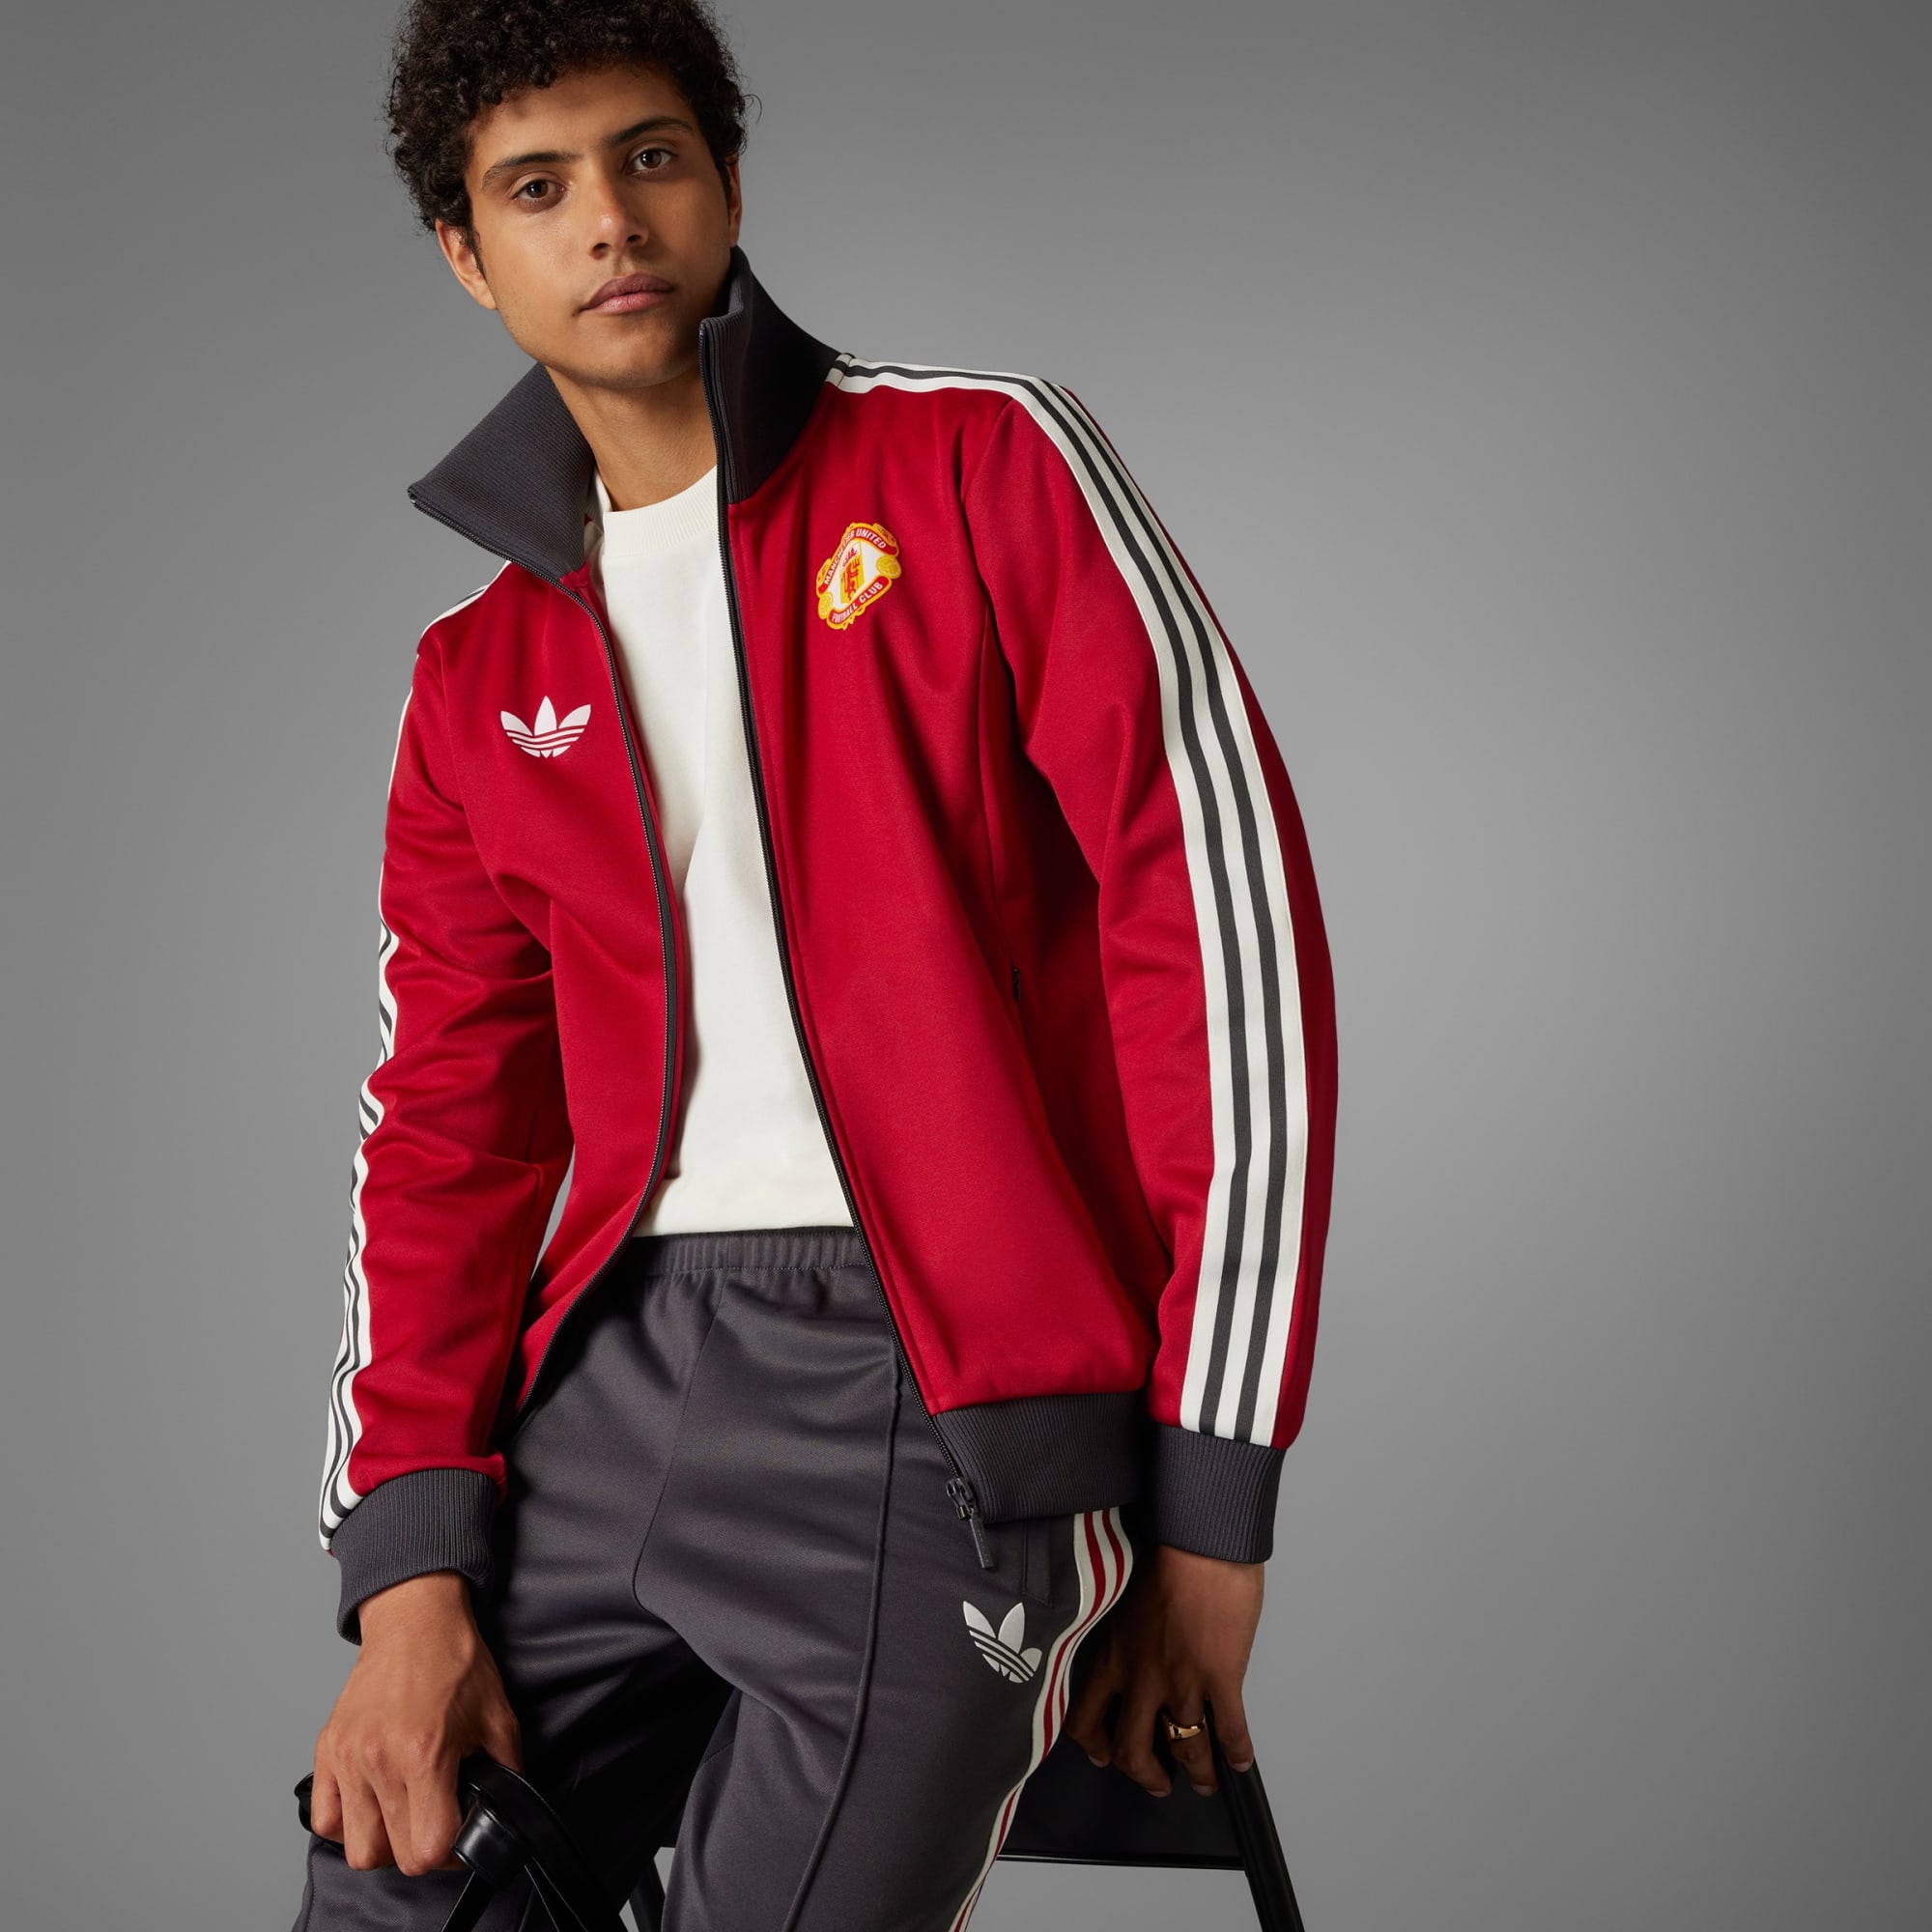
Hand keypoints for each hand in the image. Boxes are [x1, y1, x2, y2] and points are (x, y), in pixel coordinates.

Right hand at [308, 1571, 522, 1874]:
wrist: (415, 1621)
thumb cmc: (454, 1660)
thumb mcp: (499, 1716)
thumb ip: (506, 1770)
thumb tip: (505, 1809)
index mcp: (424, 1753)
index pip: (427, 1849)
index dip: (452, 1852)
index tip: (461, 1835)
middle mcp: (379, 1760)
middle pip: (393, 1855)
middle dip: (422, 1848)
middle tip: (438, 1822)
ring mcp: (347, 1758)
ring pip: (356, 1847)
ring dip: (384, 1840)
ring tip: (405, 1812)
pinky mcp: (327, 1751)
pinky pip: (326, 1819)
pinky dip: (348, 1823)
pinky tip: (374, 1801)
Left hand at [1064, 1541, 1262, 1797]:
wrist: (1199, 1540)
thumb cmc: (1163, 1555)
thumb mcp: (1124, 1599)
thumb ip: (1128, 1634)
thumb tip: (1140, 1650)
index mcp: (1113, 1654)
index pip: (1085, 1716)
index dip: (1094, 1745)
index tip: (1103, 1756)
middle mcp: (1141, 1676)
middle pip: (1132, 1748)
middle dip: (1146, 1775)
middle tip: (1158, 1783)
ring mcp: (1181, 1680)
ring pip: (1184, 1747)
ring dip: (1197, 1773)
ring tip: (1205, 1781)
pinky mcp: (1221, 1677)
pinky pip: (1229, 1730)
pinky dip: (1237, 1752)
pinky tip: (1243, 1761)